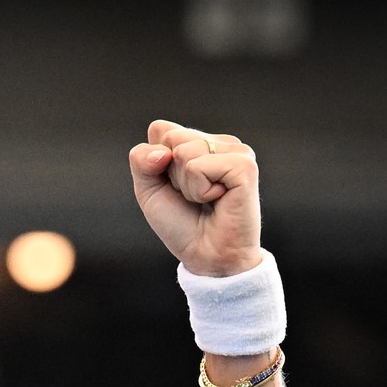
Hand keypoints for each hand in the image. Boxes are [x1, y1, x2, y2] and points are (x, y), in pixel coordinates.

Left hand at [128, 119, 263, 276]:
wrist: (207, 256)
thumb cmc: (182, 224)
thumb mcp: (149, 190)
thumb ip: (141, 160)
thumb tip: (162, 151)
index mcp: (200, 141)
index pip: (160, 129)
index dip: (155, 164)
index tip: (176, 188)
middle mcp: (220, 141)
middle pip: (171, 137)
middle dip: (171, 175)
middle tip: (193, 197)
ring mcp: (236, 151)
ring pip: (185, 151)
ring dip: (186, 186)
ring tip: (206, 200)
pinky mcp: (245, 166)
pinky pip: (199, 167)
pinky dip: (199, 191)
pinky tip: (218, 200)